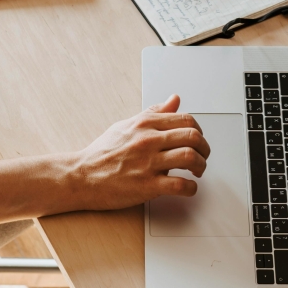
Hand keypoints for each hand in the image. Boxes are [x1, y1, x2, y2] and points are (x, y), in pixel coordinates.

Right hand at [69, 95, 209, 209]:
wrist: (82, 175)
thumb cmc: (103, 152)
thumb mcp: (128, 125)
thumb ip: (154, 112)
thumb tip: (174, 99)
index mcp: (145, 124)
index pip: (185, 119)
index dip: (198, 130)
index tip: (197, 139)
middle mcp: (148, 140)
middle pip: (192, 136)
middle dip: (205, 147)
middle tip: (202, 155)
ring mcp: (148, 163)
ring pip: (189, 157)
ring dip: (201, 166)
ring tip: (197, 171)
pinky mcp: (147, 186)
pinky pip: (180, 185)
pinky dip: (191, 188)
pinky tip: (189, 188)